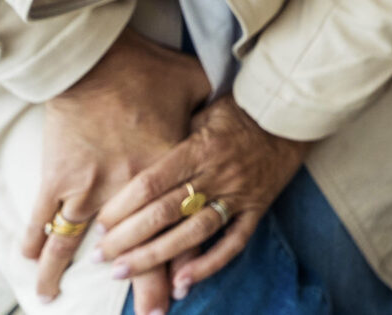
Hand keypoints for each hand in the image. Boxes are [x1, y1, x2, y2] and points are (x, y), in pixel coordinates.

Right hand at [21, 30, 211, 312]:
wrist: (96, 57)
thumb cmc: (148, 66)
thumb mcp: (194, 84)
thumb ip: (209, 107)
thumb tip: (231, 105)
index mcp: (165, 171)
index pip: (177, 231)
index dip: (177, 266)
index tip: (178, 296)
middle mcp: (127, 189)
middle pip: (134, 251)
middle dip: (138, 288)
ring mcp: (88, 187)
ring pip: (75, 245)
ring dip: (63, 274)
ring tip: (53, 299)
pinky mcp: (57, 177)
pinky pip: (43, 222)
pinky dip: (34, 243)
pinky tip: (31, 263)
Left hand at [94, 90, 309, 310]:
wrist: (291, 112)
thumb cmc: (241, 109)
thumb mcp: (203, 110)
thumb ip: (174, 134)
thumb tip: (136, 154)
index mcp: (200, 148)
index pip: (152, 182)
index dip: (123, 206)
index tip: (100, 223)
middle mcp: (217, 174)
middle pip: (165, 212)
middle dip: (128, 238)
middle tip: (100, 257)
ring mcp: (238, 194)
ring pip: (193, 232)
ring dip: (157, 256)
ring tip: (125, 271)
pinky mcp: (256, 208)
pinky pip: (233, 242)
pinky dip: (208, 264)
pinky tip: (182, 283)